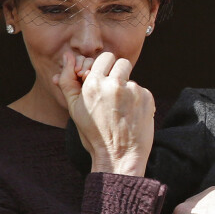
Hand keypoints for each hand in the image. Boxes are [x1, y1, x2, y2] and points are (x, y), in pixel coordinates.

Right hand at [56, 51, 154, 175]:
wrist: (119, 158)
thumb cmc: (94, 134)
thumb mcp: (74, 109)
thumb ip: (68, 81)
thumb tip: (67, 55)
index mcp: (94, 84)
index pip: (105, 58)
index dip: (105, 68)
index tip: (105, 80)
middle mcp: (114, 84)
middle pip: (122, 63)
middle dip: (119, 74)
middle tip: (114, 93)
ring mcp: (133, 91)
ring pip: (132, 79)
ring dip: (128, 89)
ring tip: (121, 109)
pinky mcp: (147, 98)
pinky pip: (142, 91)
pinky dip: (138, 101)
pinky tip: (131, 116)